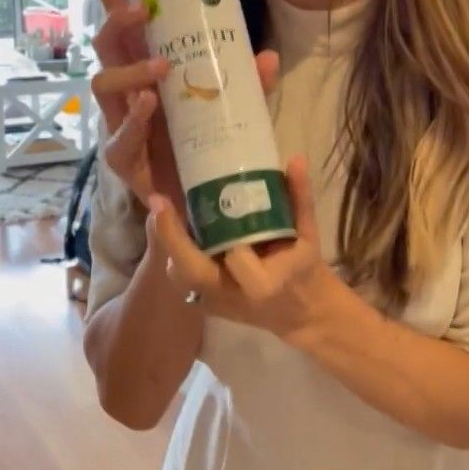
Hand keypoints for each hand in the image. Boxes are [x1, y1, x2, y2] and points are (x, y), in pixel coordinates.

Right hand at [91, 0, 278, 216]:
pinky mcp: (124, 161)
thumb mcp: (235, 113)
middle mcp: (127, 95)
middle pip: (106, 48)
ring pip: (104, 85)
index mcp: (148, 75)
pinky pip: (119, 138)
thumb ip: (249, 87)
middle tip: (138, 8)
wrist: (203, 214)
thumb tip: (267, 55)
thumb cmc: (209, 153)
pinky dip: (134, 120)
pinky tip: (149, 104)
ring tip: (160, 66)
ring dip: (130, 70)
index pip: (126, 32)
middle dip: (117, 22)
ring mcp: (120, 126)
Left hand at [148, 156, 335, 344]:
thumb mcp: (308, 233)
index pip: (240, 262)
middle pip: (193, 272)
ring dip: (168, 243)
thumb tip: (295, 159)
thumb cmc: (302, 269)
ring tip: (162, 210)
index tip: (225, 221)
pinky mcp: (203, 304)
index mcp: (264, 284)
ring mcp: (214, 303)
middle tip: (160, 202)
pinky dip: (173, 251)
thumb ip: (300, 198)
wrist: (298, 310)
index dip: (234, 248)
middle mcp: (233, 296)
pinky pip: (179, 276)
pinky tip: (169, 224)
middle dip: (173, 238)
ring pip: (178, 275)